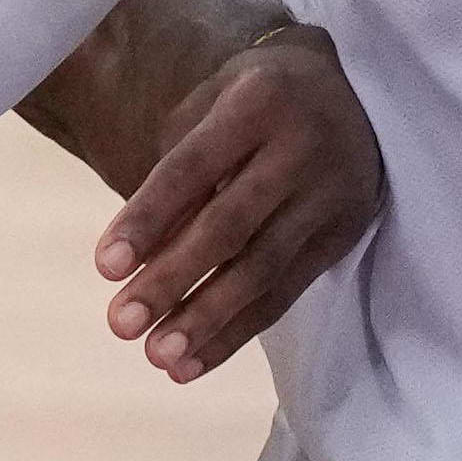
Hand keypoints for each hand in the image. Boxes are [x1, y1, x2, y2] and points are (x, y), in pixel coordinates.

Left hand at [98, 21, 376, 379]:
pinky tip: (195, 362)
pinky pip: (286, 293)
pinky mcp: (344, 236)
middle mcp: (301, 148)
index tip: (104, 267)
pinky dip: (238, 332)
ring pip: (262, 269)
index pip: (192, 168)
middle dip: (171, 280)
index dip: (147, 219)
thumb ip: (178, 174)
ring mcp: (330, 195)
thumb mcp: (213, 107)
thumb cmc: (256, 105)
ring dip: (206, 320)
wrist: (356, 98)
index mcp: (257, 103)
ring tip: (158, 356)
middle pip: (228, 226)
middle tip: (121, 325)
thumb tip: (137, 259)